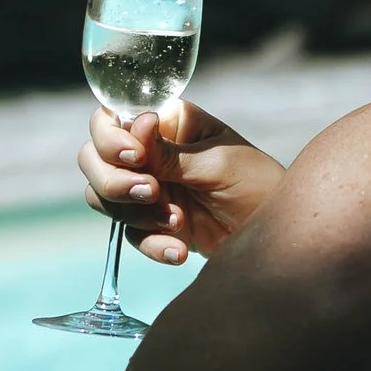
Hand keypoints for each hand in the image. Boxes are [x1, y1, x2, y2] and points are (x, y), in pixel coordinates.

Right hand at [77, 97, 280, 265]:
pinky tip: (179, 251)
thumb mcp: (217, 164)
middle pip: (93, 159)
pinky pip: (129, 234)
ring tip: (178, 222)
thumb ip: (170, 153)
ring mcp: (148, 187)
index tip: (136, 158)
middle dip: (114, 181)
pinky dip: (152, 244)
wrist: (276, 237)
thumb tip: (136, 124)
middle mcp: (150, 152)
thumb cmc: (258, 184)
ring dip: (135, 214)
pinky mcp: (152, 223)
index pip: (113, 119)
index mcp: (168, 123)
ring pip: (103, 197)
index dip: (110, 139)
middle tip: (153, 193)